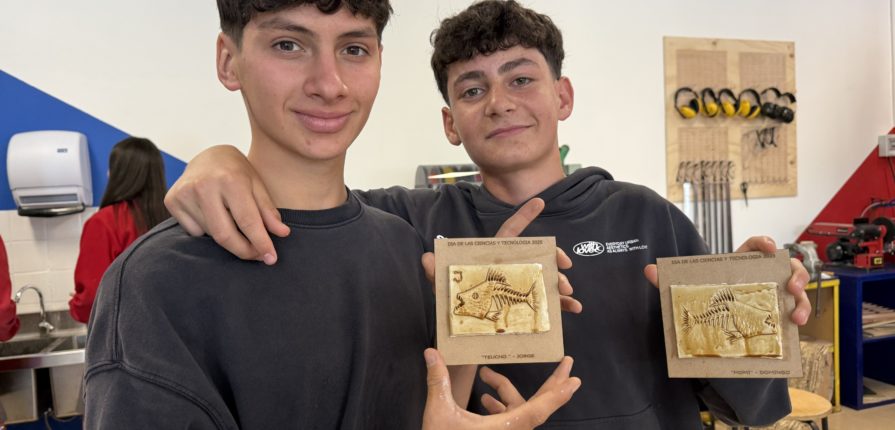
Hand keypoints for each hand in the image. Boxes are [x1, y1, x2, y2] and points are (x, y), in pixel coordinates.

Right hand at [164, 145, 288, 264]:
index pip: (247, 221)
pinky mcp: (171, 201)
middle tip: (257, 255)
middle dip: (244, 251)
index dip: (261, 243)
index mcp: (230, 179)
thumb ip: (268, 211)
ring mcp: (184, 193)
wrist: (207, 155)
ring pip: (210, 235)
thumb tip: (283, 234)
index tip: (270, 258)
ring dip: (228, 238)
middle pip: (224, 235)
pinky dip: (208, 231)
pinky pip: (194, 232)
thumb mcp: (257, 185)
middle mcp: (204, 186)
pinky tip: (213, 214)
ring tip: (234, 222)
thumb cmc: (237, 171)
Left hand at [420, 198, 581, 313]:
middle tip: (564, 265)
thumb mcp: (444, 292)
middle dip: (553, 256)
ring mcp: (519, 291)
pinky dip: (563, 304)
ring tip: (566, 291)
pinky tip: (573, 308)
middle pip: (536, 256)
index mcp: (492, 262)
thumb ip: (435, 274)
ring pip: (545, 279)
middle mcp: (509, 273)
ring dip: (559, 281)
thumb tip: (426, 257)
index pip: (508, 234)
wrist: (462, 346)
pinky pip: (548, 304)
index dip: (522, 217)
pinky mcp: (526, 309)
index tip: (540, 201)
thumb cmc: (453, 313)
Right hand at [422, 349, 579, 429]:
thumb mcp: (440, 413)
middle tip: (567, 364)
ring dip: (506, 391)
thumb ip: (438, 382)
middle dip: (553, 384)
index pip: (539, 408)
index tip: (574, 380)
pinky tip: (484, 398)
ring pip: (519, 409)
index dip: (557, 394)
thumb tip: (431, 353)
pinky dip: (501, 405)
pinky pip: (509, 418)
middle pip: (540, 406)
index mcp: (505, 428)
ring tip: (486, 375)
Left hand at [642, 236, 810, 324]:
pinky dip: (799, 316)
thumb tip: (648, 270)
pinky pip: (796, 311)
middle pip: (787, 266)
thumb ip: (668, 280)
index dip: (765, 242)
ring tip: (797, 315)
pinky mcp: (778, 314)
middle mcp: (763, 277)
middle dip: (795, 272)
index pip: (756, 246)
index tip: (770, 247)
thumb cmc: (704, 300)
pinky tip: (794, 325)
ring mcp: (774, 295)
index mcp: (741, 264)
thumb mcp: (688, 290)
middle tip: (790, 285)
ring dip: (802, 299)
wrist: (713, 326)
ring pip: (798, 290)